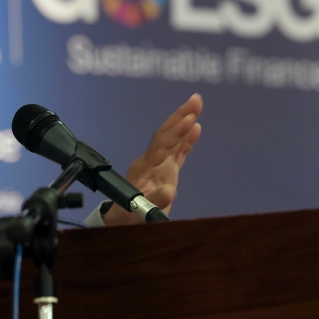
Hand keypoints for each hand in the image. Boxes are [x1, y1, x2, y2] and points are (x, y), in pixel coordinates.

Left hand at [104, 93, 202, 225]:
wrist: (121, 219)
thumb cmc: (128, 217)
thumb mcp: (138, 213)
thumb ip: (153, 202)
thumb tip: (170, 190)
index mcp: (144, 168)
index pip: (161, 146)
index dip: (175, 133)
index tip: (189, 120)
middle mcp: (150, 161)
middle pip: (165, 134)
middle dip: (180, 116)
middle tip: (196, 99)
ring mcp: (157, 164)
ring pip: (171, 138)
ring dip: (183, 121)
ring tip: (197, 104)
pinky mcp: (165, 169)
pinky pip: (177, 151)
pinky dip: (186, 139)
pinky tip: (196, 127)